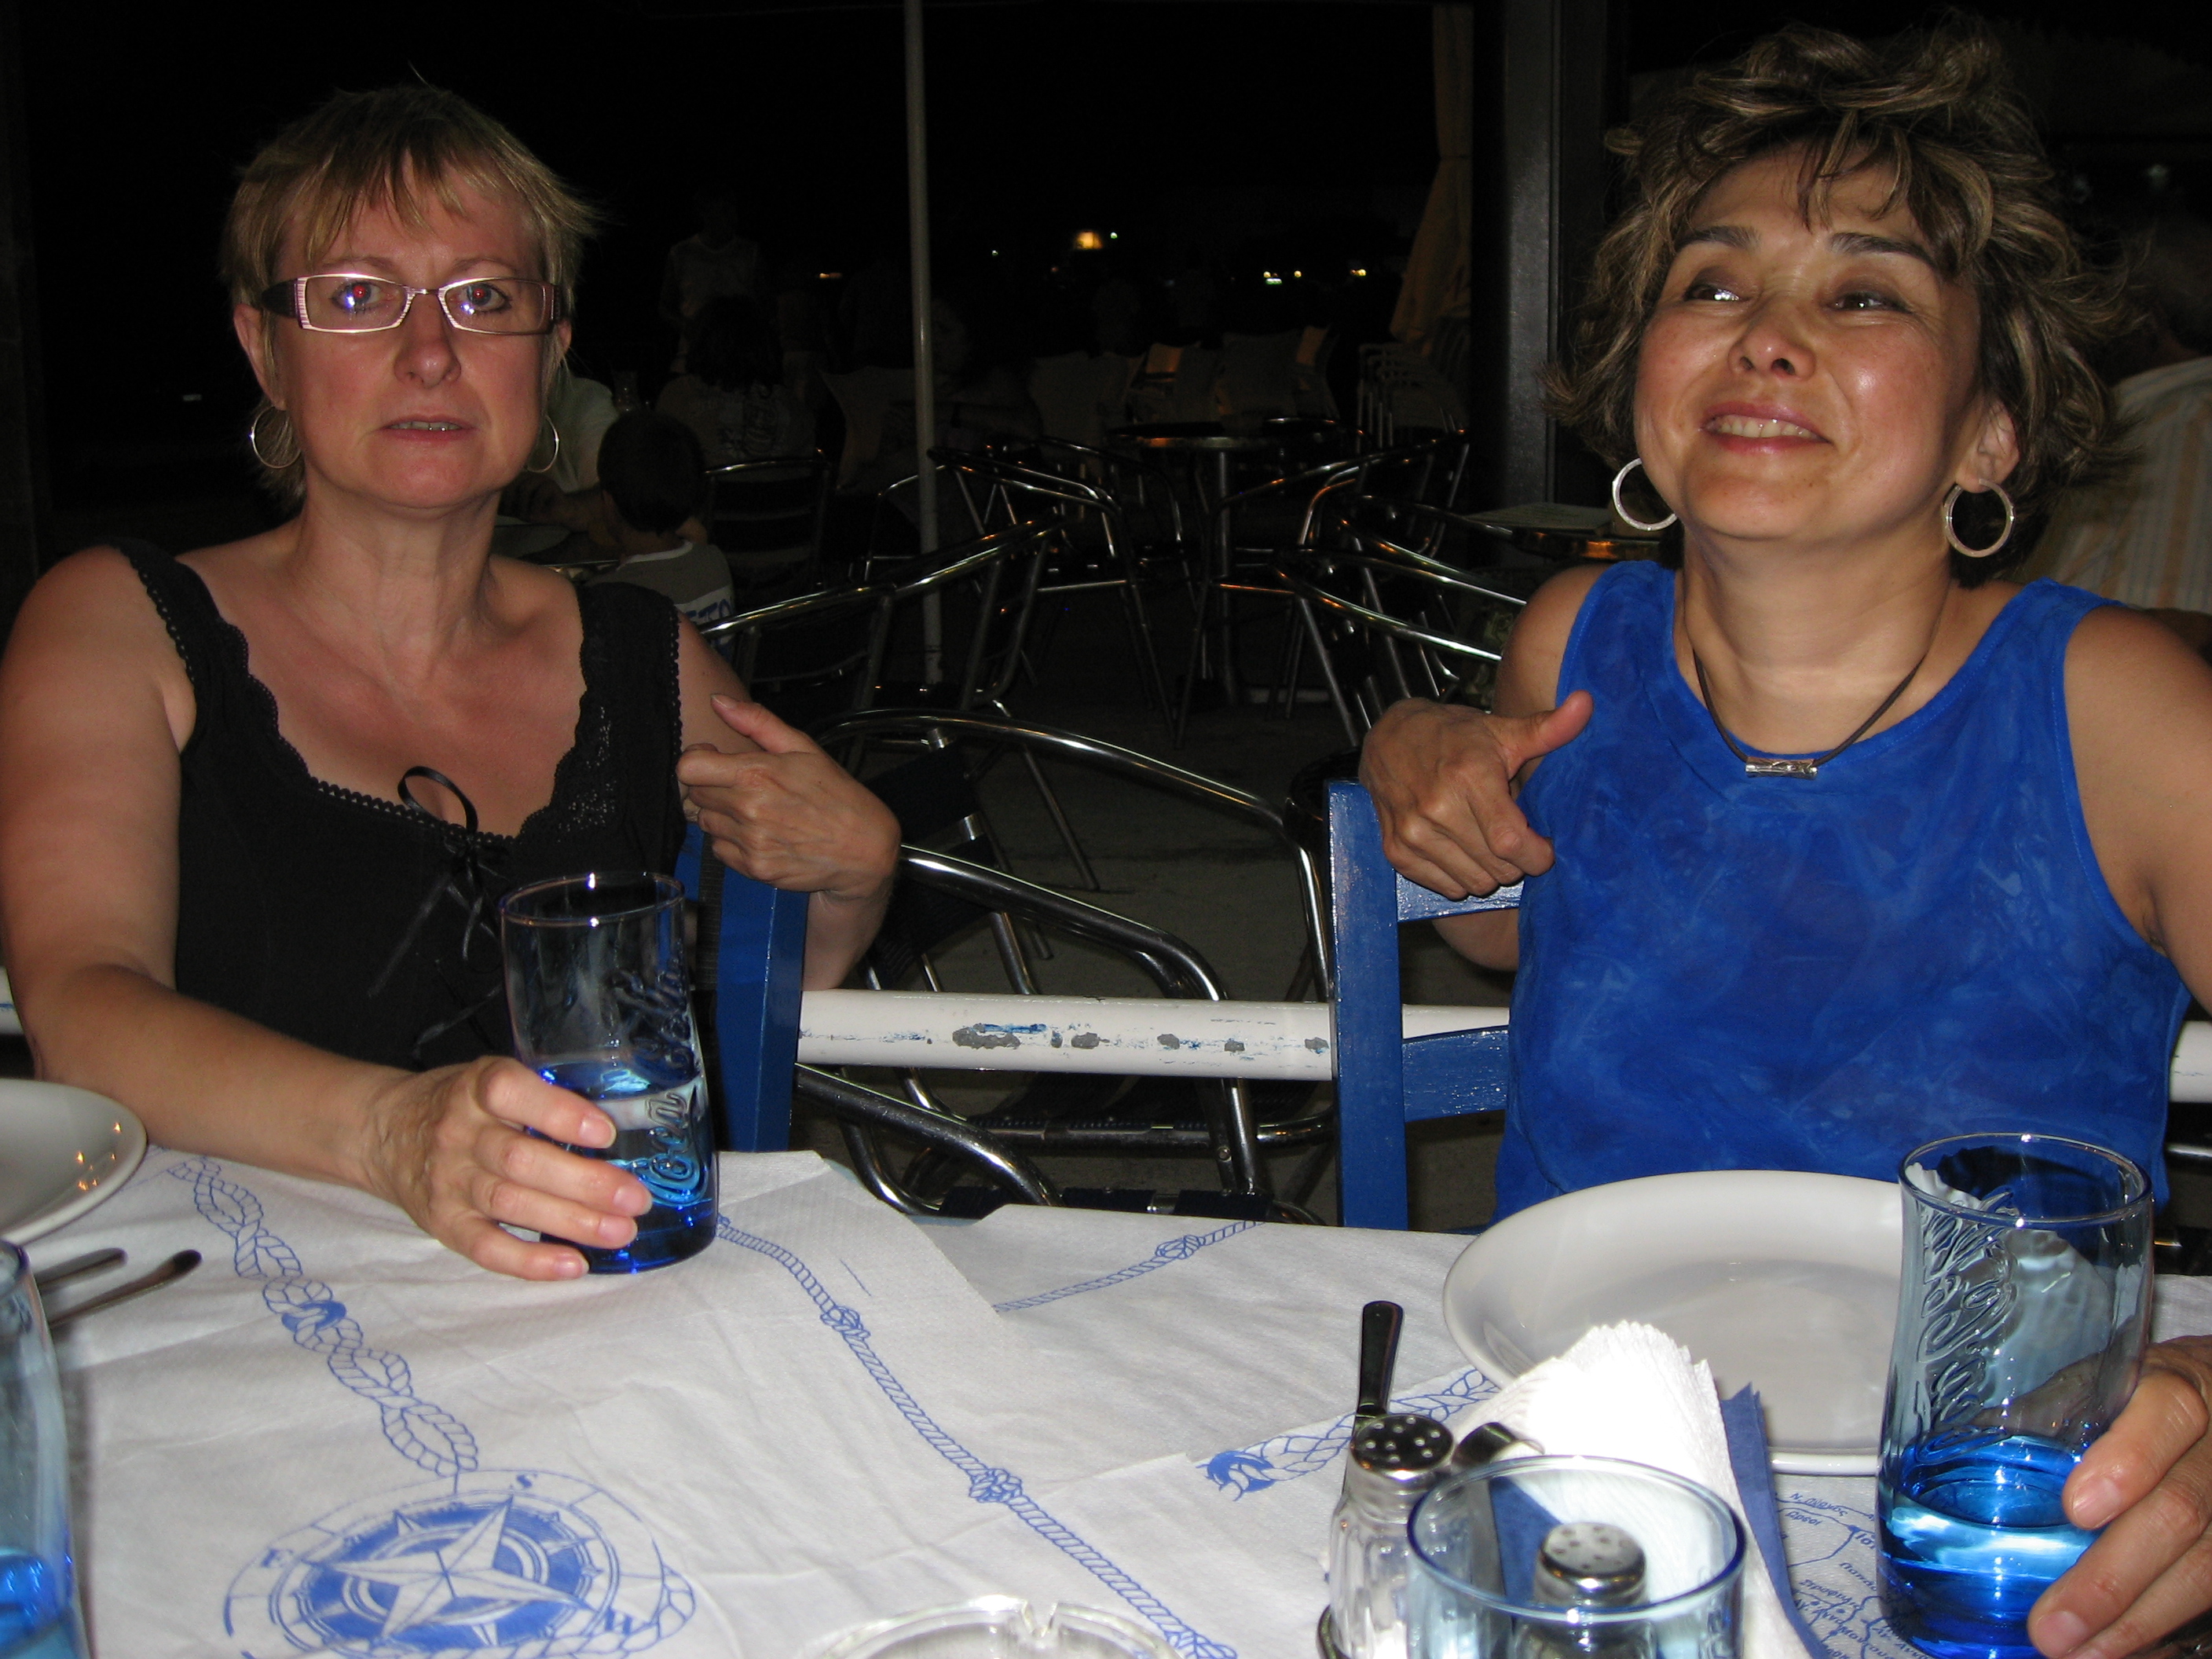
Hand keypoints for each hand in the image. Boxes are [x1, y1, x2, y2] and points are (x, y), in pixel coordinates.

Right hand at [361, 1056, 651, 1279]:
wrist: (384, 1133)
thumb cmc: (462, 1105)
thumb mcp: (492, 1080)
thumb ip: (543, 1095)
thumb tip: (628, 1123)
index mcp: (476, 1087)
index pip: (510, 1092)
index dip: (559, 1113)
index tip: (606, 1133)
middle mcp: (459, 1133)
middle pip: (521, 1160)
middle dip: (584, 1182)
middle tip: (635, 1198)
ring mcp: (449, 1181)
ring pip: (511, 1204)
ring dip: (571, 1221)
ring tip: (621, 1231)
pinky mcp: (443, 1223)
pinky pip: (486, 1247)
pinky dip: (530, 1260)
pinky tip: (572, 1264)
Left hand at [502, 472, 565, 523]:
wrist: (560, 513)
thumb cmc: (538, 511)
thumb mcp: (518, 510)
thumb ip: (505, 507)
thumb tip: (488, 506)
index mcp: (519, 479)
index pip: (505, 484)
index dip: (502, 498)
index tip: (504, 511)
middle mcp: (529, 476)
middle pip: (513, 484)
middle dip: (511, 501)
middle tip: (514, 514)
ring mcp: (540, 479)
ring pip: (525, 488)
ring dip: (523, 505)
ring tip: (525, 516)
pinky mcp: (551, 485)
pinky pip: (539, 494)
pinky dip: (535, 506)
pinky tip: (536, 513)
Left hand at [676, 694, 898, 904]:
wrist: (864, 849)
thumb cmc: (836, 795)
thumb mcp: (804, 747)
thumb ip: (756, 721)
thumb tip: (718, 701)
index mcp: (757, 774)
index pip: (689, 768)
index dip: (695, 761)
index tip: (711, 761)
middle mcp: (748, 809)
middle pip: (694, 795)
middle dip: (711, 788)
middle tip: (741, 787)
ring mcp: (749, 841)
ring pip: (705, 824)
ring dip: (721, 816)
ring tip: (754, 812)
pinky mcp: (753, 867)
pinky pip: (720, 851)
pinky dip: (732, 842)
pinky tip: (759, 834)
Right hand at [1358, 693, 1592, 897]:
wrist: (1389, 740)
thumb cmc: (1453, 737)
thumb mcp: (1502, 731)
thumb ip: (1548, 729)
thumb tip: (1587, 703)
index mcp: (1469, 777)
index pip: (1512, 842)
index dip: (1537, 855)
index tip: (1544, 848)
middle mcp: (1437, 808)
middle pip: (1497, 867)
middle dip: (1516, 862)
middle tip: (1514, 839)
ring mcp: (1413, 832)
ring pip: (1473, 882)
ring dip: (1489, 871)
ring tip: (1487, 842)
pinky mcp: (1396, 851)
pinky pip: (1446, 886)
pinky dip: (1460, 876)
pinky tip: (1462, 850)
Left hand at [2031, 1339, 2211, 1657]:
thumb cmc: (2140, 1402)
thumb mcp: (2103, 1388)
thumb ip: (2052, 1414)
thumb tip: (1970, 1447)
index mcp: (2178, 1391)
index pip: (2168, 1413)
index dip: (2129, 1461)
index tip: (2078, 1508)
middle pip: (2183, 1511)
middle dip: (2114, 1577)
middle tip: (2054, 1625)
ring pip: (2205, 1568)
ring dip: (2136, 1622)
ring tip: (2077, 1654)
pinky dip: (2160, 1629)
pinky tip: (2114, 1651)